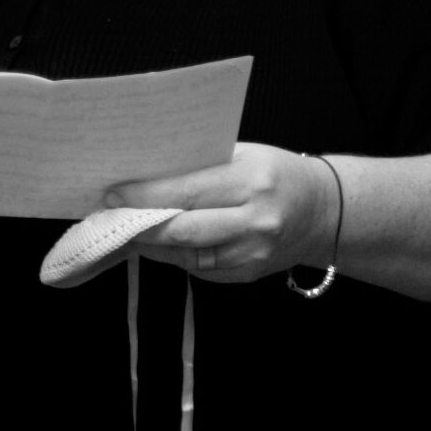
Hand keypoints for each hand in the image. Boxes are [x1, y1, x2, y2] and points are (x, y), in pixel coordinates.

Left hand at [104, 143, 337, 284]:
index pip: (188, 191)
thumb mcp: (244, 156)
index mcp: (253, 182)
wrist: (323, 211)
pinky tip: (153, 243)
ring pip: (185, 254)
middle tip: (108, 213)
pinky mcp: (246, 274)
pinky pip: (197, 267)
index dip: (145, 195)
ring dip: (149, 243)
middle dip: (139, 223)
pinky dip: (171, 255)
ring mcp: (251, 253)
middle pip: (182, 229)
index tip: (114, 192)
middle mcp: (255, 221)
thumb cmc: (276, 174)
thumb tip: (145, 173)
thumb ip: (201, 166)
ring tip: (122, 228)